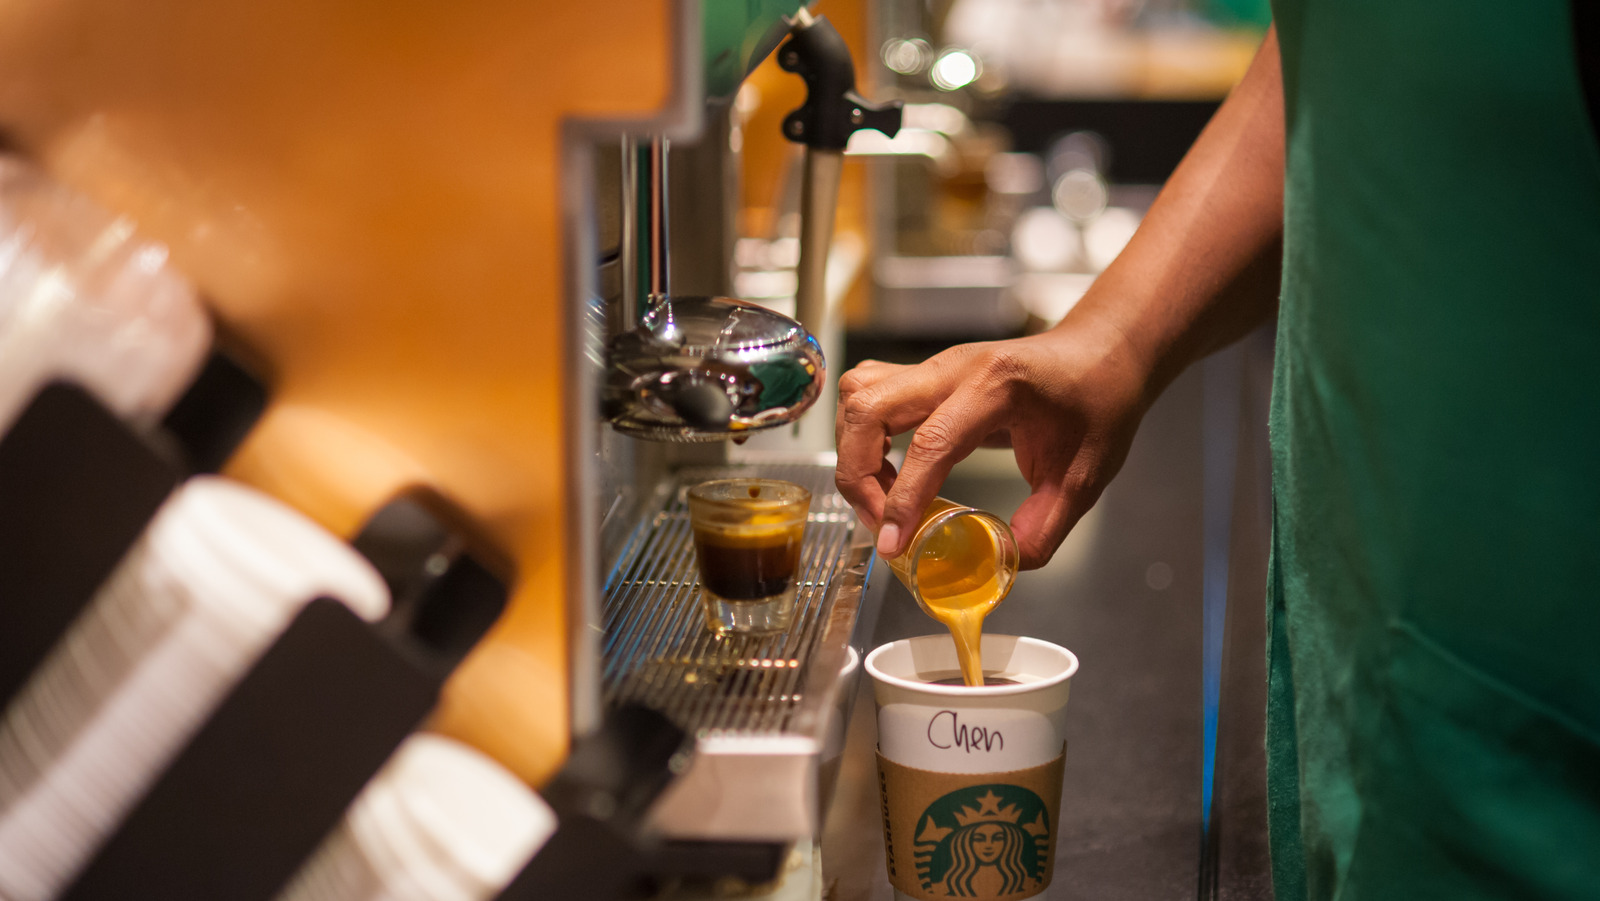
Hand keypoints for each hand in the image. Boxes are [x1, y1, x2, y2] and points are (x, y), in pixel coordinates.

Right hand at [834, 316, 1153, 569]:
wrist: (1100, 354)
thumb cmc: (1098, 400)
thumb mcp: (1085, 474)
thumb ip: (1043, 526)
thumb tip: (1002, 565)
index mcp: (997, 384)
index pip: (931, 442)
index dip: (903, 499)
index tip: (893, 545)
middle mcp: (954, 367)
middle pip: (868, 407)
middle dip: (859, 474)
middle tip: (882, 523)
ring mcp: (934, 366)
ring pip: (858, 395)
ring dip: (855, 452)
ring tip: (883, 498)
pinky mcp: (925, 376)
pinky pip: (868, 395)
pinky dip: (862, 437)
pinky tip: (890, 471)